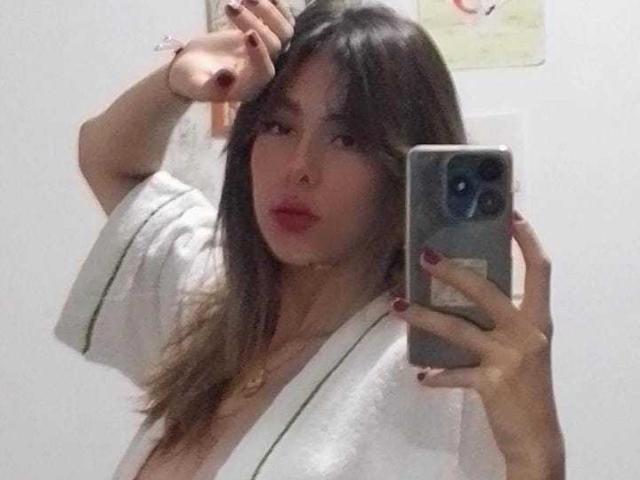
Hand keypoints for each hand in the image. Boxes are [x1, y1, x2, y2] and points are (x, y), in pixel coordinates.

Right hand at [168, 0, 294, 101]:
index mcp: (251, 86)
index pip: (266, 71)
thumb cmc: (193, 80)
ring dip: (268, 11)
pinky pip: (281, 19)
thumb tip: (228, 77)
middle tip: (231, 6)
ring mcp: (268, 51)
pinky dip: (275, 5)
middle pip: (276, 46)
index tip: (247, 34)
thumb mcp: (196, 86)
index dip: (261, 54)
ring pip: (284, 30)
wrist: (194, 67)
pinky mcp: (265, 35)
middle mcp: (264, 69)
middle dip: (257, 24)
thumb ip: (212, 86)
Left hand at [390, 212, 564, 475]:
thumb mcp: (525, 349)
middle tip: (424, 255)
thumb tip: (467, 296)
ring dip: (423, 317)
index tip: (510, 216)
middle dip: (453, 272)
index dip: (527, 242)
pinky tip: (421, 375)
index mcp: (538, 320)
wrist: (539, 438)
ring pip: (458, 329)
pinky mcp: (491, 383)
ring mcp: (508, 358)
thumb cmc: (529, 387)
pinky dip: (436, 374)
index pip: (540, 271)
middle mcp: (527, 333)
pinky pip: (453, 374)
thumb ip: (504, 324)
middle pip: (486, 291)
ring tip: (396, 306)